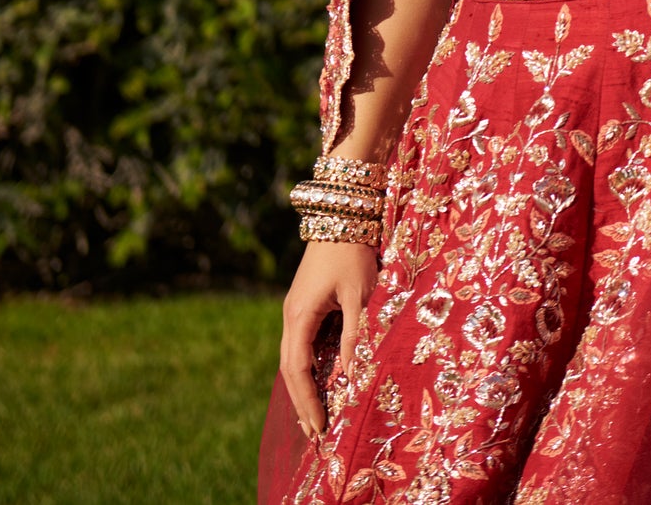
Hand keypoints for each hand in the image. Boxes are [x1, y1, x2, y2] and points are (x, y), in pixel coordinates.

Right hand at [280, 238, 378, 440]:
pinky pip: (300, 345)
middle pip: (290, 369)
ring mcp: (295, 310)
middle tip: (315, 434)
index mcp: (300, 316)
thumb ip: (355, 335)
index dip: (308, 400)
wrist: (341, 216)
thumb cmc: (353, 254)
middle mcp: (291, 316)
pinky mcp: (303, 305)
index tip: (319, 427)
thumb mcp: (360, 295)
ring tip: (314, 418)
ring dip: (303, 388)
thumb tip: (352, 376)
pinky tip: (318, 383)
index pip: (298, 370)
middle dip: (302, 402)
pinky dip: (306, 369)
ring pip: (293, 358)